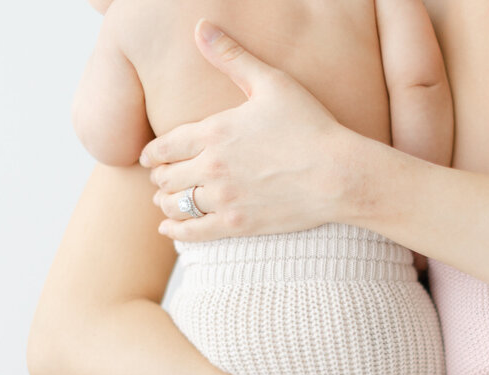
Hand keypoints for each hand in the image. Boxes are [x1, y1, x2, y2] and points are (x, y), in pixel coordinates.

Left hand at [139, 20, 355, 240]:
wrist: (339, 175)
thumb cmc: (311, 126)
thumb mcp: (272, 83)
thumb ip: (233, 57)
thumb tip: (202, 27)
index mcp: (214, 132)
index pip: (164, 146)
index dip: (152, 153)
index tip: (149, 156)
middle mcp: (212, 167)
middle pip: (166, 177)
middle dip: (160, 177)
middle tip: (161, 178)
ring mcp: (225, 199)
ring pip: (177, 204)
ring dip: (165, 202)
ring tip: (165, 201)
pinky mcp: (239, 225)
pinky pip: (194, 232)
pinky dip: (176, 231)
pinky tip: (169, 227)